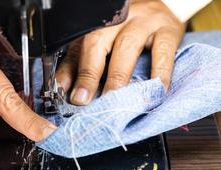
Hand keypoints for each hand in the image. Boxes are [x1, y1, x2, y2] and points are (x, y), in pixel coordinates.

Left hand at [55, 0, 184, 104]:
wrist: (162, 8)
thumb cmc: (127, 31)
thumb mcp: (102, 44)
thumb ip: (80, 64)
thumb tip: (62, 88)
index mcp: (99, 26)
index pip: (80, 48)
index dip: (70, 72)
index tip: (68, 96)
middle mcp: (118, 21)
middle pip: (98, 43)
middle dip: (89, 73)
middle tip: (84, 99)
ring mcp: (143, 22)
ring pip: (126, 46)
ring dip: (118, 76)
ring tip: (114, 99)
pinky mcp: (168, 30)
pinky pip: (162, 51)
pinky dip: (159, 72)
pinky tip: (156, 89)